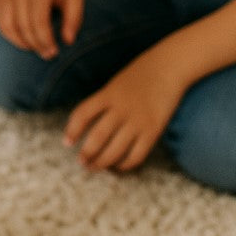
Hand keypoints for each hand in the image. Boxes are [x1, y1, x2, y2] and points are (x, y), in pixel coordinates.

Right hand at [0, 0, 83, 58]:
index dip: (45, 41)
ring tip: (34, 47)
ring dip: (20, 42)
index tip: (54, 52)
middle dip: (35, 44)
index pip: (38, 22)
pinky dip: (8, 33)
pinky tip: (22, 38)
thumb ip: (74, 19)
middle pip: (23, 26)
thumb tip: (68, 41)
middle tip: (47, 54)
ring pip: (7, 25)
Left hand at [64, 50, 185, 172]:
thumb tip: (90, 123)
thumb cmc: (140, 74)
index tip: (66, 142)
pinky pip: (136, 154)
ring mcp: (137, 120)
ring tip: (95, 168)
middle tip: (81, 163)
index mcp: (107, 93)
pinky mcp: (153, 130)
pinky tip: (118, 166)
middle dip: (87, 153)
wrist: (168, 67)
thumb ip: (105, 101)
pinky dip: (125, 164)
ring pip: (115, 149)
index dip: (72, 129)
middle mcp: (120, 108)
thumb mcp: (116, 83)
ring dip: (103, 162)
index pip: (83, 113)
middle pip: (98, 136)